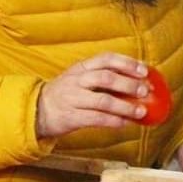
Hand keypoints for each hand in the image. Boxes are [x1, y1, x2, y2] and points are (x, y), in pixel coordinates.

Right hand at [36, 53, 150, 137]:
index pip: (106, 59)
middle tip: (145, 91)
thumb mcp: (80, 78)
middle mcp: (77, 80)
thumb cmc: (67, 93)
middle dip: (129, 84)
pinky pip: (96, 119)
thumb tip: (139, 81)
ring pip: (103, 101)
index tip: (144, 70)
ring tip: (141, 111)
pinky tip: (125, 123)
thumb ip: (103, 76)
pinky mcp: (71, 117)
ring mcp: (73, 99)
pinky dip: (114, 121)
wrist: (37, 110)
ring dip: (126, 106)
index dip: (127, 63)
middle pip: (106, 78)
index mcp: (81, 67)